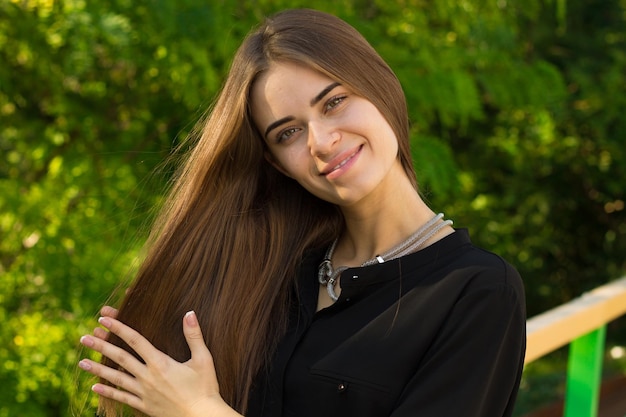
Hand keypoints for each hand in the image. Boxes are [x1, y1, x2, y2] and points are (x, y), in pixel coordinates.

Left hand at [79, 310, 241, 416]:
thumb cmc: (205, 388)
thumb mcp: (203, 359)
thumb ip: (194, 336)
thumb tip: (189, 313)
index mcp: (161, 363)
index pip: (136, 340)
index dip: (119, 328)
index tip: (104, 319)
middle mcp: (148, 377)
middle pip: (120, 358)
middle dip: (101, 346)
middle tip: (84, 338)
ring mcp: (144, 393)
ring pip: (116, 378)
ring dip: (97, 369)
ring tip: (81, 362)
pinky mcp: (144, 406)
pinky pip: (122, 398)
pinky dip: (107, 393)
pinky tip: (94, 388)